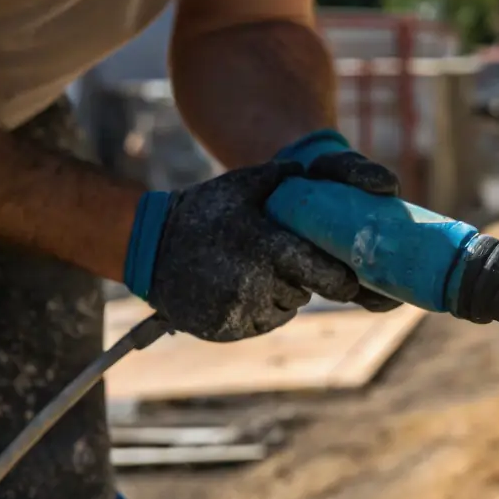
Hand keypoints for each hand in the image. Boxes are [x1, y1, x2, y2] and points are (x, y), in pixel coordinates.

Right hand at [121, 133, 402, 341]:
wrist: (149, 249)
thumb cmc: (203, 212)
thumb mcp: (240, 186)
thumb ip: (282, 176)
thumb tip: (319, 170)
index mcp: (266, 248)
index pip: (324, 273)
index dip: (341, 279)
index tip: (349, 278)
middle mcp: (255, 283)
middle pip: (304, 292)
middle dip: (304, 281)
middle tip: (286, 264)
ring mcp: (239, 310)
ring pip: (284, 308)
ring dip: (280, 294)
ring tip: (254, 271)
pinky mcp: (227, 329)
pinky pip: (261, 322)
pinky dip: (259, 309)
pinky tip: (238, 288)